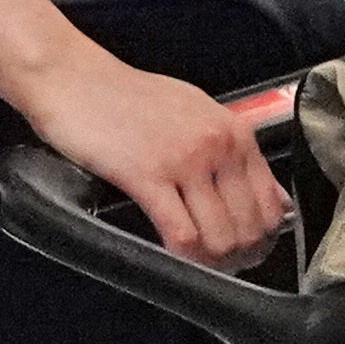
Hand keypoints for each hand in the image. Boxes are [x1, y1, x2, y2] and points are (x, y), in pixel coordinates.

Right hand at [27, 52, 293, 265]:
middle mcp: (216, 145)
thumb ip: (232, 152)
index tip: (247, 250)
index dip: (263, 239)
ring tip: (197, 265)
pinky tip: (171, 255)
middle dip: (238, 258)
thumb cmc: (125, 94)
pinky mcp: (146, 175)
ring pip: (219, 237)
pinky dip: (182, 257)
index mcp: (233, 131)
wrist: (72, 76)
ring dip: (211, 263)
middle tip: (221, 266)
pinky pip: (180, 234)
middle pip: (249, 227)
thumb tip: (267, 195)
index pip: (272, 205)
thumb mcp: (195, 111)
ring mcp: (183, 160)